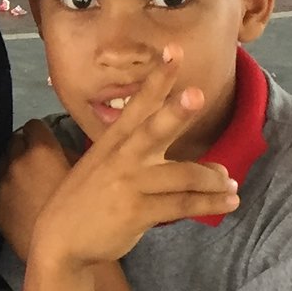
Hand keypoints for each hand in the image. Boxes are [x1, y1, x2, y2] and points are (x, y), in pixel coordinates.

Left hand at [0, 120, 74, 258]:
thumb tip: (60, 149)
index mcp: (41, 150)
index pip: (33, 125)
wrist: (66, 252)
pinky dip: (7, 189)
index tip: (46, 142)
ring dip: (13, 166)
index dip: (41, 133)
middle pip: (15, 141)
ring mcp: (1, 184)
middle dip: (25, 147)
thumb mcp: (85, 174)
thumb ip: (69, 154)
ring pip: (2, 163)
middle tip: (38, 162)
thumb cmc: (84, 211)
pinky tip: (19, 202)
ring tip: (27, 182)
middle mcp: (16, 161)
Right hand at [30, 47, 238, 269]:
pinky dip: (210, 203)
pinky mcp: (138, 212)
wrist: (60, 239)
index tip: (174, 51)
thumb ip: (140, 154)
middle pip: (154, 129)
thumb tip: (196, 158)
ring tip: (231, 184)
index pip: (139, 104)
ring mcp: (130, 184)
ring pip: (184, 175)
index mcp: (113, 141)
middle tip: (197, 95)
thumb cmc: (87, 200)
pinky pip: (183, 204)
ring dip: (214, 178)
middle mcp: (122, 158)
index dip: (158, 78)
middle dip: (176, 112)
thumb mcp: (102, 165)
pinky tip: (229, 202)